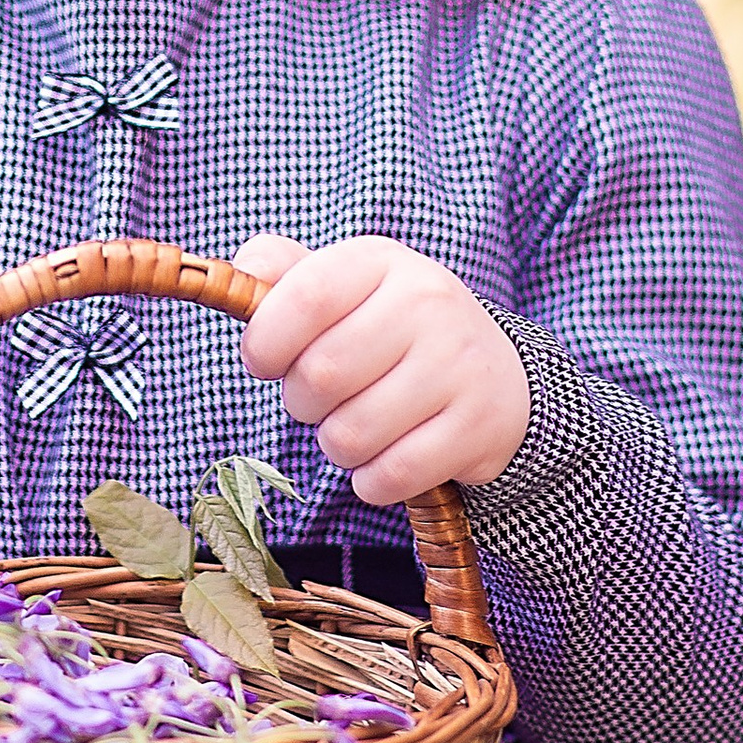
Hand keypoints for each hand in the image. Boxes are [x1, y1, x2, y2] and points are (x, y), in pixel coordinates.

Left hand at [233, 233, 528, 506]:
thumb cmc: (394, 332)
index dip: (266, 341)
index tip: (264, 361)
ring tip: (358, 425)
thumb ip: (286, 272)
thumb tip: (244, 272)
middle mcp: (428, 303)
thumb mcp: (348, 287)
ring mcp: (458, 365)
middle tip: (322, 399)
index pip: (306, 297)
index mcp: (382, 261)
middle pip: (320, 374)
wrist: (498, 379)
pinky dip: (372, 481)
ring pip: (351, 434)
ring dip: (337, 444)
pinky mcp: (476, 427)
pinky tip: (386, 458)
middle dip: (302, 402)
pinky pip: (390, 475)